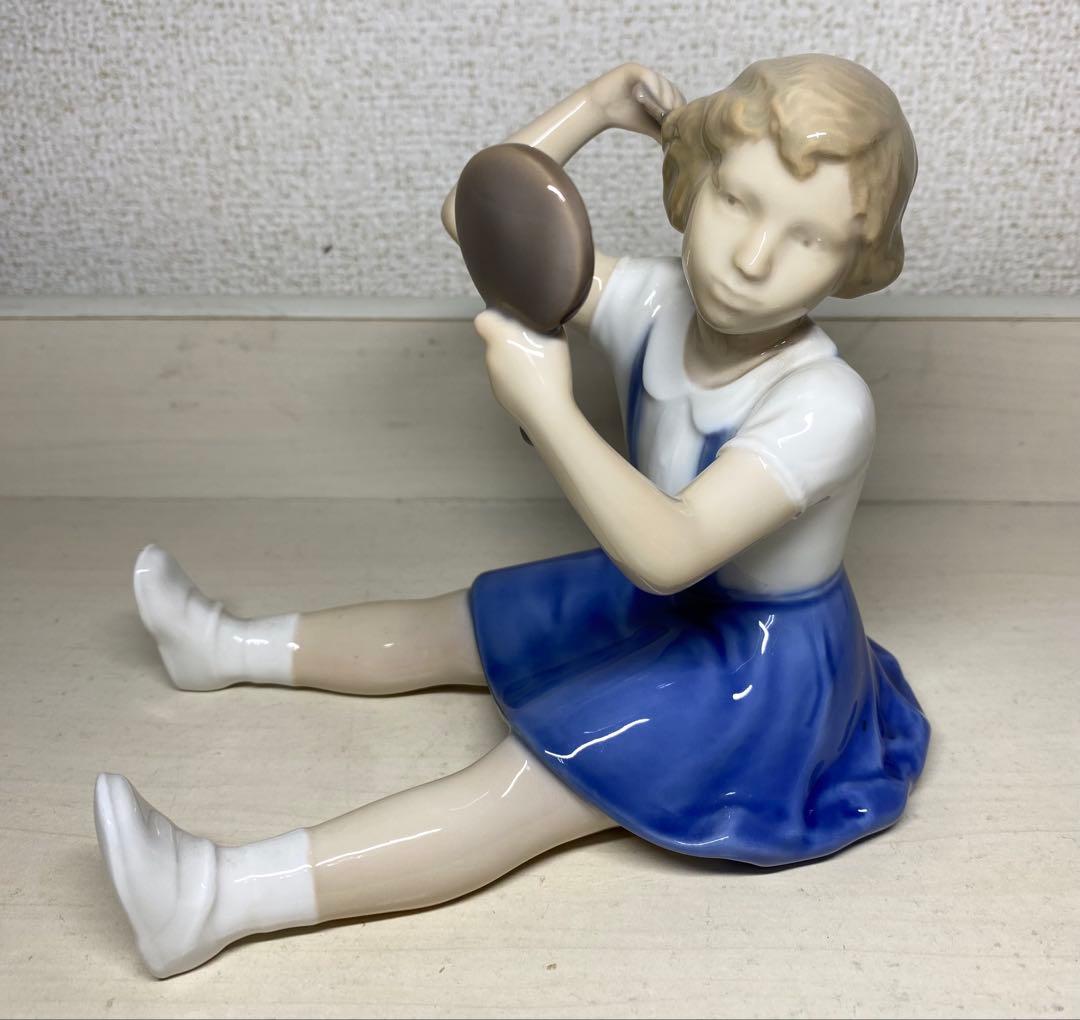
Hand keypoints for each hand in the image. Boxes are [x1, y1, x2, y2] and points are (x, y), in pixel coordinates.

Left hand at [473, 309, 573, 429]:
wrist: (547, 412)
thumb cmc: (551, 371)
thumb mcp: (555, 337)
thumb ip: (541, 324)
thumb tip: (538, 320)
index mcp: (500, 338)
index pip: (482, 320)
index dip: (493, 318)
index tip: (509, 321)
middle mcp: (491, 356)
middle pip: (496, 341)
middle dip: (510, 340)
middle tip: (532, 345)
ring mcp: (493, 378)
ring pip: (501, 361)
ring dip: (513, 360)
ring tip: (536, 367)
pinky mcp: (499, 394)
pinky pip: (505, 378)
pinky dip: (515, 378)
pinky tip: (533, 384)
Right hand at [589, 62, 686, 140]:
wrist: (599, 109)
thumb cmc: (622, 116)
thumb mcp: (646, 125)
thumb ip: (659, 131)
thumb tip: (674, 147)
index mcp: (659, 89)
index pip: (675, 96)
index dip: (680, 107)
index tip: (680, 120)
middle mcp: (654, 79)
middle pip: (671, 89)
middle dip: (674, 102)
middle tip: (674, 115)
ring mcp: (644, 73)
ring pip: (661, 82)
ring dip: (666, 95)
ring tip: (667, 108)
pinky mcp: (633, 69)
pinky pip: (647, 76)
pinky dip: (653, 86)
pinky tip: (655, 98)